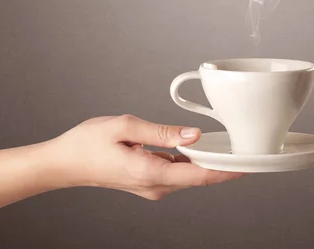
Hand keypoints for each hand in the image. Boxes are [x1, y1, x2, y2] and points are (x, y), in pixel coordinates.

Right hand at [48, 114, 243, 199]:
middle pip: (197, 178)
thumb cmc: (88, 143)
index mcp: (150, 173)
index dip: (227, 172)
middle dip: (223, 166)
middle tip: (248, 151)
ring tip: (229, 147)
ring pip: (187, 175)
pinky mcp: (147, 180)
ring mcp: (150, 186)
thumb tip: (194, 135)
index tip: (249, 167)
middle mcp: (154, 185)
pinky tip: (198, 149)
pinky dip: (190, 162)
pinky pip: (176, 171)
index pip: (199, 176)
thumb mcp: (126, 127)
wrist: (63, 163)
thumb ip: (163, 132)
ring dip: (207, 163)